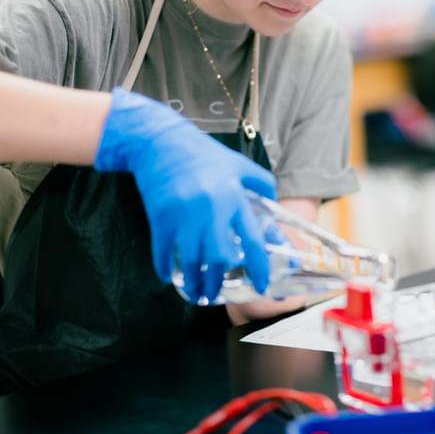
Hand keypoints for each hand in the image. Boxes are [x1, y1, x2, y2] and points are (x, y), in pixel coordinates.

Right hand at [94, 87, 275, 300]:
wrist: (161, 141)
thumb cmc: (203, 154)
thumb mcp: (238, 164)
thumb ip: (261, 183)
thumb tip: (274, 203)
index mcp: (233, 197)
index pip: (253, 240)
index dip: (259, 267)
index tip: (262, 284)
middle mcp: (211, 209)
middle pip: (219, 258)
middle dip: (220, 281)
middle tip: (218, 292)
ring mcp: (183, 215)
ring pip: (191, 261)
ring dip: (195, 282)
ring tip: (197, 292)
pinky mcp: (160, 217)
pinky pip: (163, 252)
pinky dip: (165, 268)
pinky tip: (170, 276)